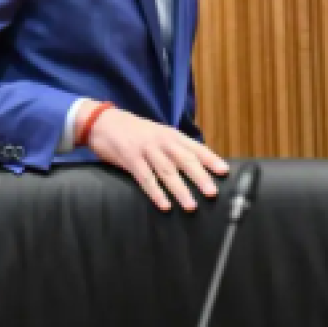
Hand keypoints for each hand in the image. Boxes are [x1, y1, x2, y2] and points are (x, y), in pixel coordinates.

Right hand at [85, 107, 229, 211]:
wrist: (102, 121)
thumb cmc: (134, 132)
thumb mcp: (157, 135)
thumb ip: (174, 148)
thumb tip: (197, 166)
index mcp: (171, 135)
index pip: (195, 147)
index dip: (210, 159)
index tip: (225, 171)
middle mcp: (161, 141)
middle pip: (184, 159)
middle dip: (200, 176)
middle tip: (212, 192)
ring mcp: (145, 149)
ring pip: (167, 171)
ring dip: (180, 189)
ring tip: (191, 206)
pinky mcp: (129, 158)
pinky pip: (145, 178)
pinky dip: (156, 192)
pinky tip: (165, 205)